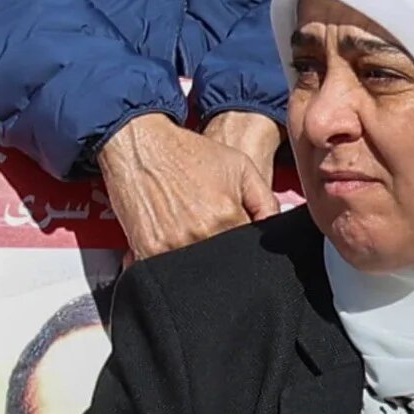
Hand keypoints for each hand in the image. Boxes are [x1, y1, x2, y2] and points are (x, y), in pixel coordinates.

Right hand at [98, 114, 279, 260]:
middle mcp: (201, 234)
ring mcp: (172, 244)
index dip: (244, 247)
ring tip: (188, 232)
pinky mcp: (146, 248)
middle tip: (211, 234)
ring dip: (195, 262)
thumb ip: (266, 202)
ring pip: (195, 271)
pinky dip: (168, 263)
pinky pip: (163, 271)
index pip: (248, 252)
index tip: (236, 238)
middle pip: (223, 264)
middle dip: (222, 256)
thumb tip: (274, 231)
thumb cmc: (189, 152)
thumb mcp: (241, 167)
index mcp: (228, 218)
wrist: (138, 141)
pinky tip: (170, 241)